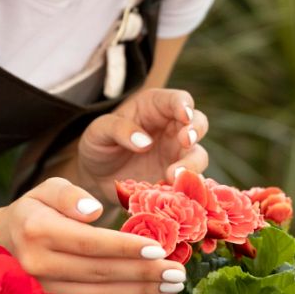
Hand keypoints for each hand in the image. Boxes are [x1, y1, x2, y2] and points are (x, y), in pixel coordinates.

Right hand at [4, 177, 188, 293]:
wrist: (1, 246)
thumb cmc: (35, 212)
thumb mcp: (46, 190)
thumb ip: (69, 194)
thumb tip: (94, 210)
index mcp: (38, 231)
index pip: (90, 243)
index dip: (125, 248)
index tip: (159, 249)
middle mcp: (38, 266)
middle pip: (100, 273)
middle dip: (144, 273)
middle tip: (178, 272)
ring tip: (171, 286)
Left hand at [75, 88, 209, 198]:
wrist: (96, 177)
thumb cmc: (99, 144)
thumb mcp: (99, 131)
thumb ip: (119, 129)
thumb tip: (144, 142)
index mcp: (155, 108)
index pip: (178, 99)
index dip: (184, 105)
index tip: (184, 116)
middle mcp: (172, 128)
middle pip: (198, 124)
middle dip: (196, 131)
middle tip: (185, 142)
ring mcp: (177, 155)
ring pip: (198, 155)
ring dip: (192, 164)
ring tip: (173, 176)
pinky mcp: (176, 179)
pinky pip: (189, 182)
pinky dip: (185, 187)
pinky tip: (172, 193)